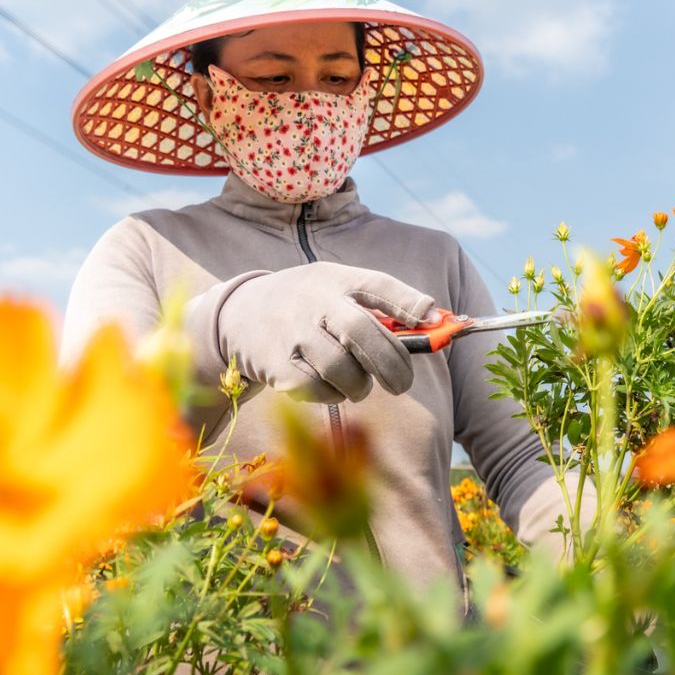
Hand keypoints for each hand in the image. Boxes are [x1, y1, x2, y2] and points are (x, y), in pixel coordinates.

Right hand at [216, 262, 435, 402]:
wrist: (239, 314)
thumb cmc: (308, 303)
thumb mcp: (341, 286)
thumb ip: (386, 299)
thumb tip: (435, 318)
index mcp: (334, 281)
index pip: (376, 285)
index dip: (407, 302)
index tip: (432, 322)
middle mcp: (312, 304)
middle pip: (362, 334)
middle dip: (392, 364)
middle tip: (401, 383)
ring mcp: (292, 336)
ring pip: (342, 370)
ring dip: (360, 384)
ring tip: (358, 382)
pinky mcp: (275, 366)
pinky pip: (317, 390)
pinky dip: (332, 394)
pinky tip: (330, 385)